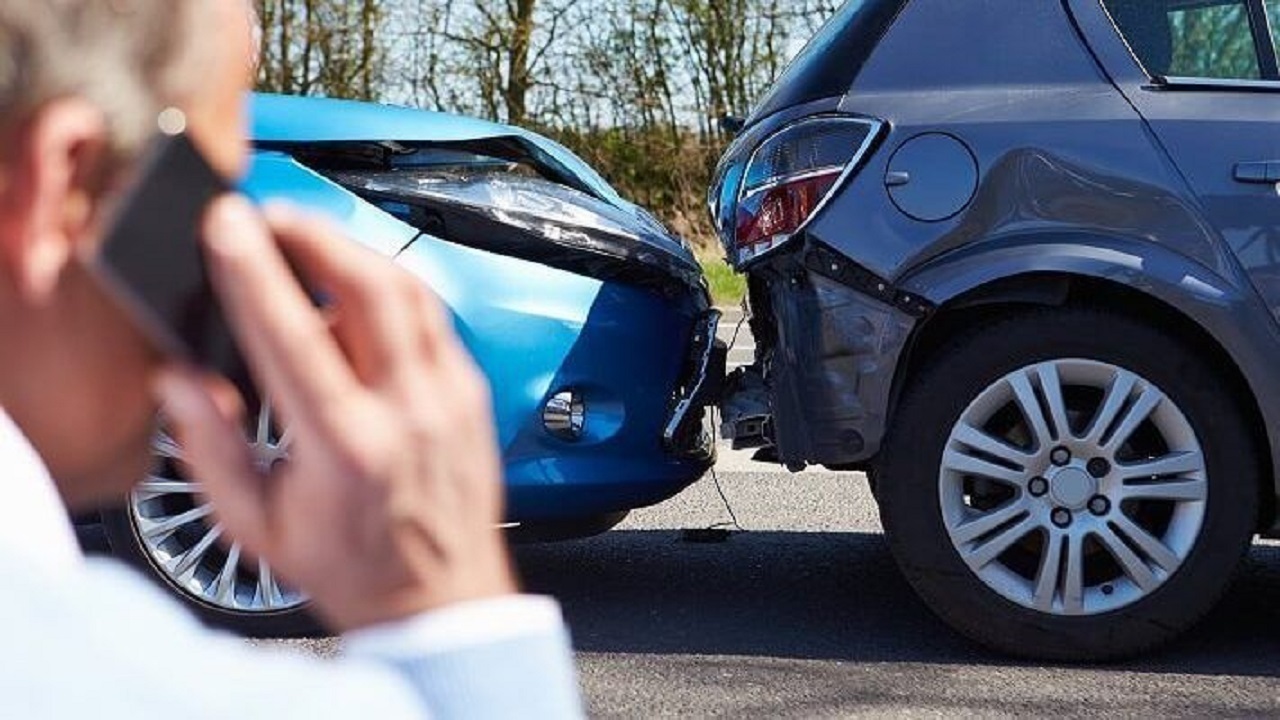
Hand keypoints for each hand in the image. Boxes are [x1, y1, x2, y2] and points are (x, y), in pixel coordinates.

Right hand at [155, 196, 515, 631]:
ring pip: (409, 290)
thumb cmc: (351, 568)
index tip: (226, 224)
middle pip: (369, 286)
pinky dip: (390, 288)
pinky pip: (432, 316)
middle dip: (313, 233)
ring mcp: (450, 397)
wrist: (441, 601)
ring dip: (353, 251)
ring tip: (306, 240)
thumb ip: (210, 449)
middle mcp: (408, 412)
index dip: (254, 270)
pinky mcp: (472, 392)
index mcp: (346, 447)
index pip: (294, 334)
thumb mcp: (257, 526)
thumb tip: (178, 380)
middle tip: (269, 216)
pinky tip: (356, 290)